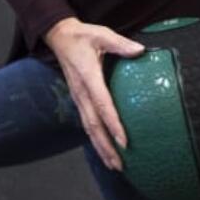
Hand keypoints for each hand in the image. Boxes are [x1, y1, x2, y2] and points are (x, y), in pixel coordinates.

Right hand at [44, 17, 144, 170]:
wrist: (59, 36)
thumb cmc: (82, 35)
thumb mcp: (101, 34)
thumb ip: (120, 44)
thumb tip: (140, 50)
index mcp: (88, 77)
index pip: (102, 104)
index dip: (113, 124)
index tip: (124, 141)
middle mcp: (81, 92)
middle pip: (93, 125)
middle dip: (106, 146)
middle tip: (120, 164)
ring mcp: (78, 97)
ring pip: (88, 128)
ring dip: (100, 147)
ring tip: (113, 164)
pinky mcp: (78, 98)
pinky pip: (86, 122)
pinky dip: (95, 138)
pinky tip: (104, 148)